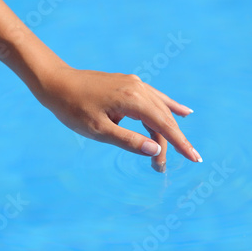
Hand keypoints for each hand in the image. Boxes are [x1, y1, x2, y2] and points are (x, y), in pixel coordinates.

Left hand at [34, 66, 201, 171]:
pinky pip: (154, 98)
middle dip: (169, 142)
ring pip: (159, 109)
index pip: (164, 124)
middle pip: (162, 118)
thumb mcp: (99, 130)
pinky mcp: (129, 84)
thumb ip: (129, 141)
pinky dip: (168, 107)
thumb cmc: (73, 108)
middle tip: (161, 168)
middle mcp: (138, 88)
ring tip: (177, 149)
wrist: (57, 82)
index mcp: (133, 99)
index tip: (194, 158)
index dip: (180, 143)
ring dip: (167, 130)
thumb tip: (155, 149)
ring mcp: (135, 84)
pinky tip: (184, 112)